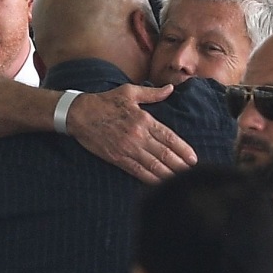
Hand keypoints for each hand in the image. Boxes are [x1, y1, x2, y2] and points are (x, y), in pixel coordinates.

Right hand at [67, 83, 196, 183]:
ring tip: (181, 181)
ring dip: (169, 174)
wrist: (79, 114)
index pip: (169, 138)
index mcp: (143, 119)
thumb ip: (152, 93)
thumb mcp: (129, 92)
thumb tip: (170, 89)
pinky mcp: (117, 158)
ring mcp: (127, 148)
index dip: (183, 150)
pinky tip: (160, 183)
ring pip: (153, 165)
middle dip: (180, 165)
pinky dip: (150, 178)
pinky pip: (138, 171)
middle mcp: (138, 136)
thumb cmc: (104, 101)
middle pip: (164, 154)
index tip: (194, 158)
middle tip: (193, 174)